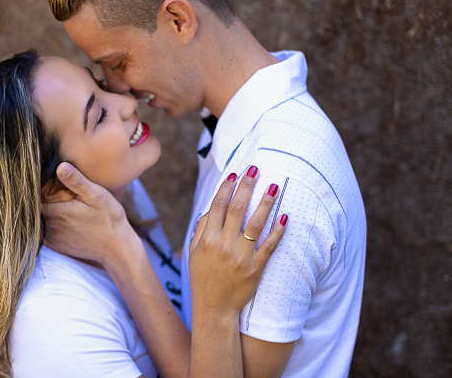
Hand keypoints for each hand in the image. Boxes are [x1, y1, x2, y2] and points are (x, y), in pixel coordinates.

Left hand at [41, 162, 143, 267]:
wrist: (117, 247)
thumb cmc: (109, 218)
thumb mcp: (96, 195)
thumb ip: (76, 181)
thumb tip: (60, 167)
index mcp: (58, 211)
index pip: (35, 197)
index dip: (39, 189)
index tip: (51, 185)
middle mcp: (51, 226)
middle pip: (37, 209)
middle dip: (42, 200)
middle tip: (59, 195)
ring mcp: (53, 238)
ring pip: (40, 221)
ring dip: (46, 213)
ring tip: (65, 208)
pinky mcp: (57, 246)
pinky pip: (45, 233)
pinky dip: (49, 225)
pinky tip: (65, 222)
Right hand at [189, 167, 287, 316]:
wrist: (214, 309)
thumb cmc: (202, 279)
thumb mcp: (194, 254)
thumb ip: (201, 230)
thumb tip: (211, 209)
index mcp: (207, 240)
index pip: (217, 206)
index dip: (226, 188)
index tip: (234, 174)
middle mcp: (223, 245)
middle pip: (237, 209)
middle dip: (246, 186)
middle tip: (255, 169)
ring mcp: (241, 257)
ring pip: (255, 224)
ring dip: (265, 202)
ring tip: (274, 185)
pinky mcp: (255, 268)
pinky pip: (269, 246)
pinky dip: (277, 230)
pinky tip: (284, 216)